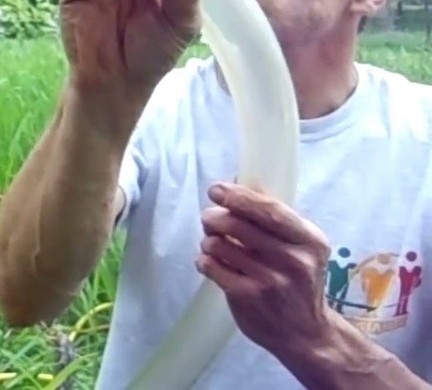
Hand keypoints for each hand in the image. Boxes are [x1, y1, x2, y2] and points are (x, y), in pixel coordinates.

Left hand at [197, 181, 335, 356]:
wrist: (306, 334)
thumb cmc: (299, 282)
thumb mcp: (301, 247)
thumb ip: (274, 216)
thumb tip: (243, 180)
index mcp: (310, 241)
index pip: (270, 210)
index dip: (239, 197)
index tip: (216, 190)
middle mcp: (294, 260)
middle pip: (238, 224)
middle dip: (215, 216)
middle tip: (209, 218)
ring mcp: (271, 280)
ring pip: (219, 244)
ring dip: (209, 240)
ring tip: (214, 245)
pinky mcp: (248, 297)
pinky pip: (212, 266)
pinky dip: (205, 260)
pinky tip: (211, 262)